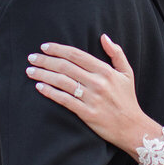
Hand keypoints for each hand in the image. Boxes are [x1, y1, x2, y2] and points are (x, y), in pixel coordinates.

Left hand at [28, 35, 157, 155]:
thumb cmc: (128, 99)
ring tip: (30, 71)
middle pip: (65, 67)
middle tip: (31, 58)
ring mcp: (91, 98)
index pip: (77, 55)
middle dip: (45, 61)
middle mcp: (97, 83)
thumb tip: (104, 37)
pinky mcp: (87, 113)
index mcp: (105, 71)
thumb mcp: (127, 73)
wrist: (133, 127)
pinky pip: (64, 100)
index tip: (44, 47)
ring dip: (43, 75)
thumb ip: (116, 53)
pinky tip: (39, 87)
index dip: (58, 49)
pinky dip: (50, 92)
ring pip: (62, 82)